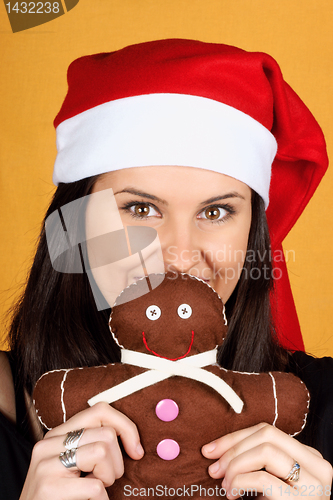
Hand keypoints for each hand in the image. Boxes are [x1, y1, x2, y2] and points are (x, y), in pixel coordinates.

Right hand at [20, 402, 143, 499]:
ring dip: (108, 478)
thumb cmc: (61, 496)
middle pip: (106, 434)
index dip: (125, 427)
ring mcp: (46, 465)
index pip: (100, 410)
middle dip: (116, 462)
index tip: (136, 451)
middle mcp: (48, 444)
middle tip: (105, 480)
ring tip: (94, 490)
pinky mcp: (49, 488)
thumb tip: (134, 442)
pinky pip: (95, 486)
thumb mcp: (73, 465)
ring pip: (102, 452)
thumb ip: (91, 445)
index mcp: (57, 434)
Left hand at [202, 423, 331, 499]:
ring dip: (236, 465)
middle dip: (233, 448)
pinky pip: (264, 479)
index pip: (267, 431)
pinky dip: (240, 482)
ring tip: (225, 485)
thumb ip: (257, 463)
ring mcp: (313, 483)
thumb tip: (215, 449)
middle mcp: (316, 466)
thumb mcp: (273, 483)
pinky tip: (233, 494)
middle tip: (214, 468)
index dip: (235, 438)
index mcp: (308, 457)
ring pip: (266, 451)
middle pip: (266, 435)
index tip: (211, 450)